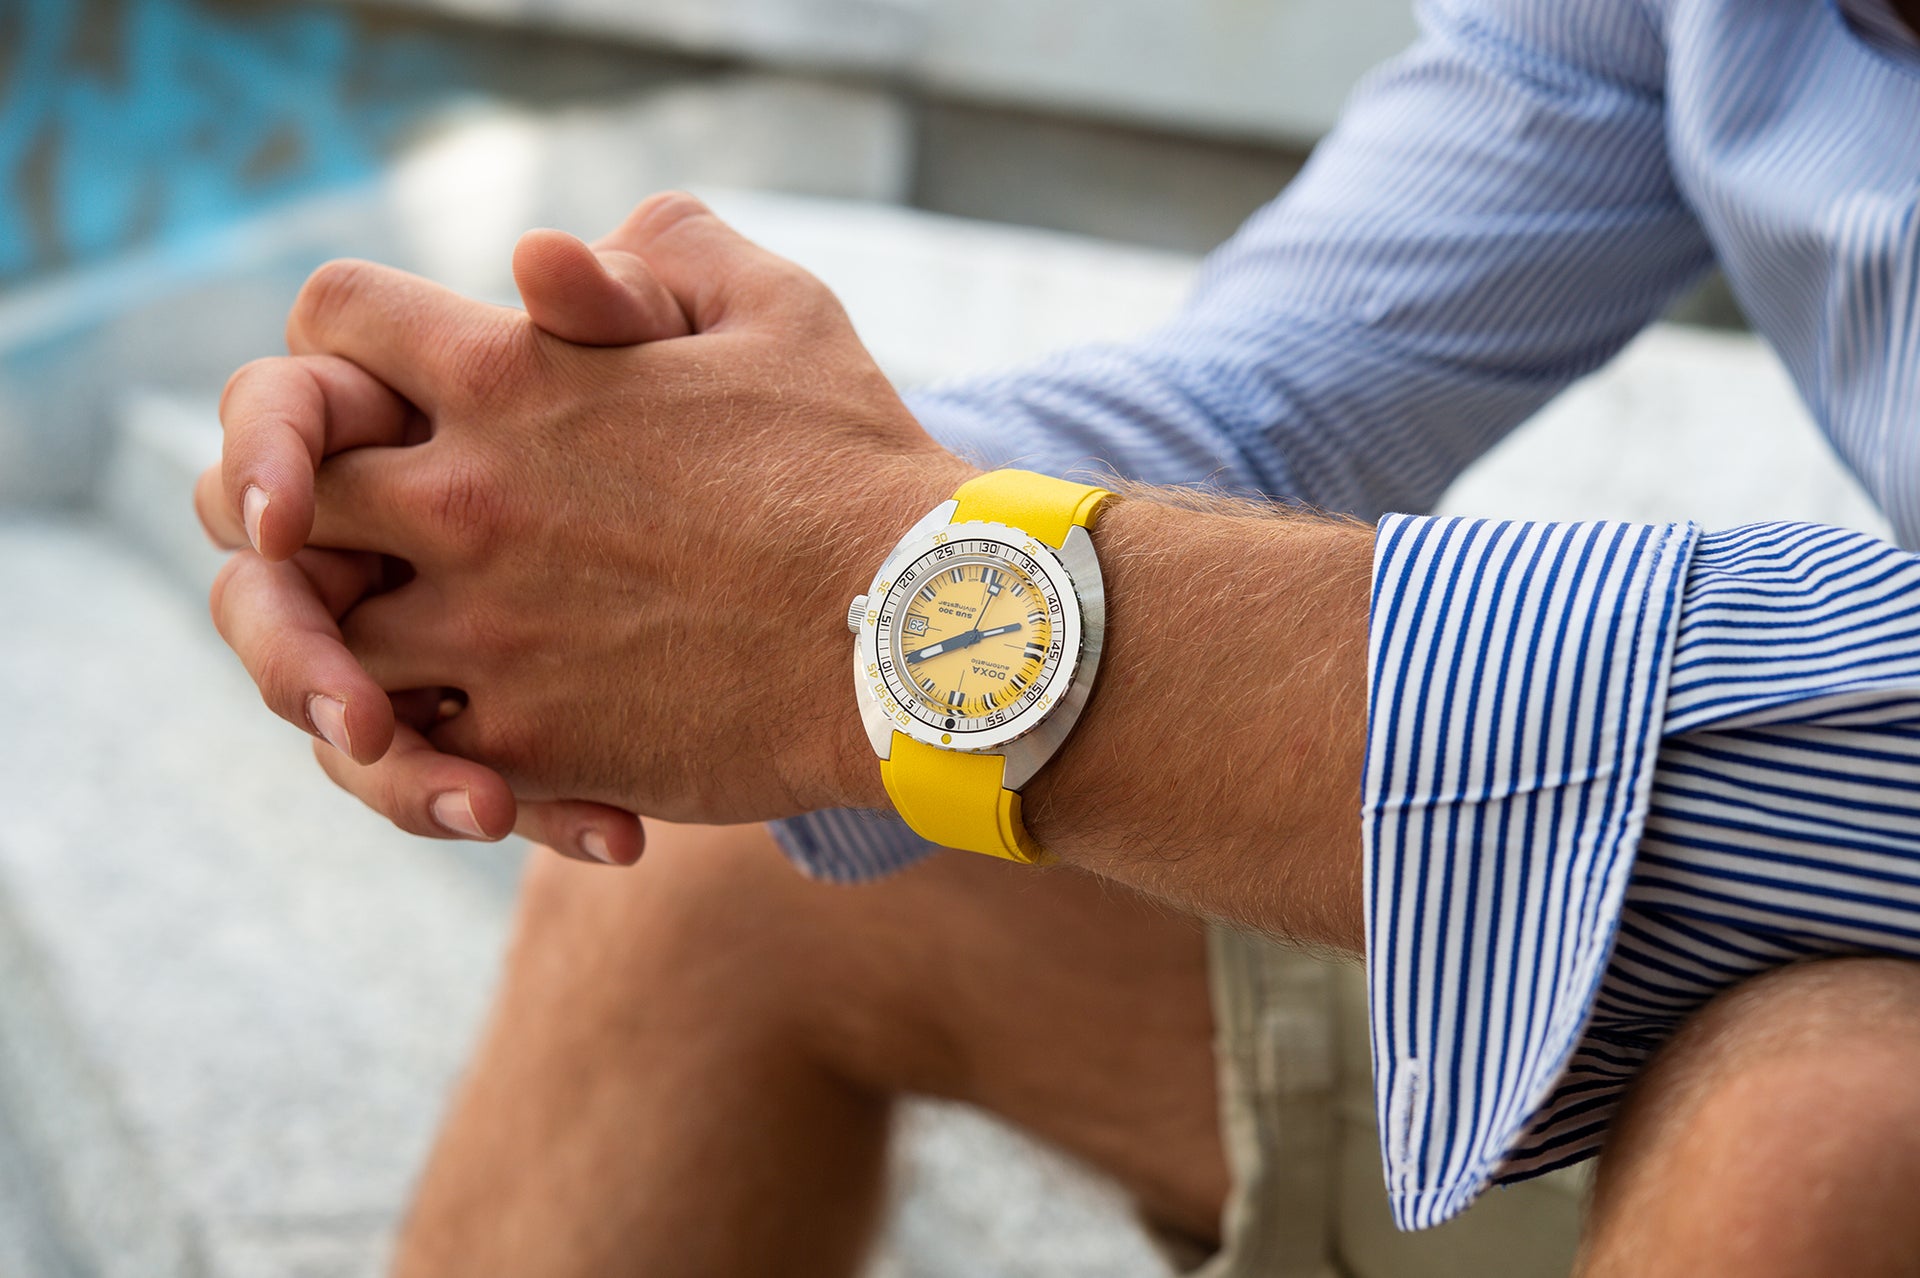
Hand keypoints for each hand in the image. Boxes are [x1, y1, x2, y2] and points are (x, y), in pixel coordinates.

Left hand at [214, 193, 974, 833]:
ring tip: (414, 656)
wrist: (925, 635)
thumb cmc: (859, 466)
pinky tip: (482, 751)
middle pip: (275, 496)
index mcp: (515, 378)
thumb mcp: (777, 309)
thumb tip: (550, 262)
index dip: (345, 349)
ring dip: (340, 649)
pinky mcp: (529, 748)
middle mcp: (469, 504)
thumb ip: (656, 254)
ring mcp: (488, 635)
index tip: (390, 389)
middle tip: (361, 538)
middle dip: (296, 507)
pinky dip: (423, 757)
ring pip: (314, 650)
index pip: (330, 325)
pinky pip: (408, 761)